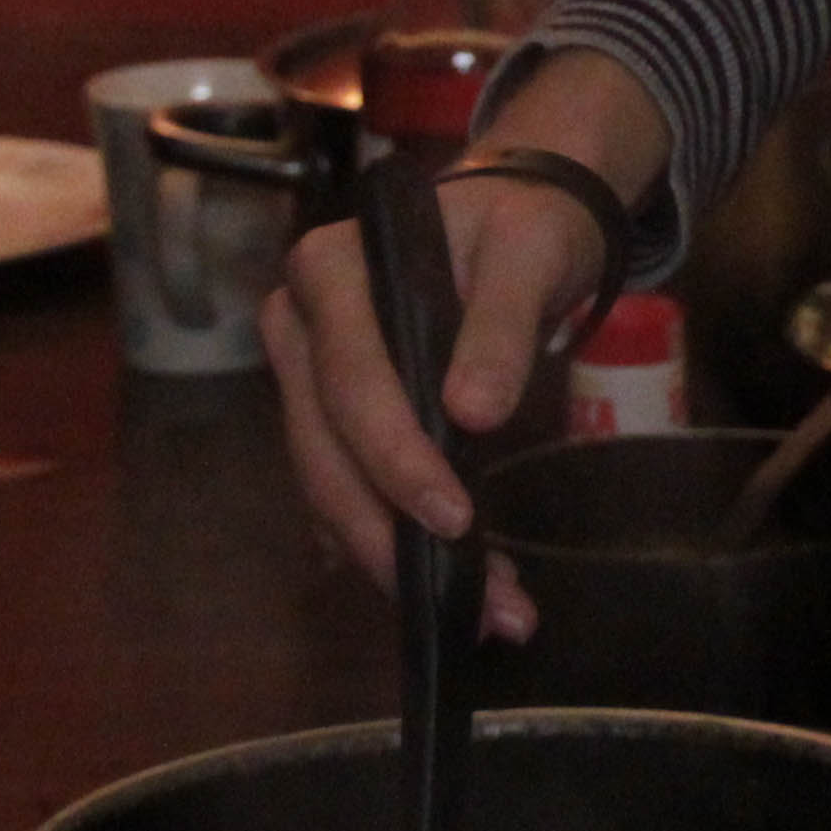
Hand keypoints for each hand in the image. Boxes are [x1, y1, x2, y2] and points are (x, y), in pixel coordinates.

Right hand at [262, 52, 667, 639]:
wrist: (520, 221)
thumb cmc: (522, 226)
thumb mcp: (530, 254)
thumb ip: (501, 325)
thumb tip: (471, 415)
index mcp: (330, 271)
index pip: (351, 381)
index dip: (395, 458)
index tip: (454, 521)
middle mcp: (299, 325)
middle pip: (325, 449)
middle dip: (391, 534)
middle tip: (480, 602)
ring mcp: (307, 377)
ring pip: (331, 483)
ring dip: (398, 554)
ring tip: (492, 609)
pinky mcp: (332, 420)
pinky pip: (351, 488)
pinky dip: (399, 539)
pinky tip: (464, 585)